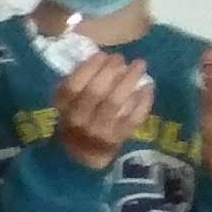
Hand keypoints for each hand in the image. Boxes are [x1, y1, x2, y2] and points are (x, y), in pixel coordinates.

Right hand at [54, 49, 150, 169]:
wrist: (82, 157)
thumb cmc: (75, 122)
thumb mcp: (66, 104)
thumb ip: (77, 85)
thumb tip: (100, 59)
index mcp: (63, 109)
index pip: (73, 86)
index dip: (88, 68)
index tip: (102, 54)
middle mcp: (79, 120)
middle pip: (95, 92)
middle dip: (111, 71)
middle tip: (121, 57)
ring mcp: (99, 131)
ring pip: (115, 103)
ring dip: (129, 80)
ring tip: (139, 65)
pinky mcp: (118, 139)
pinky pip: (132, 118)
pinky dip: (142, 101)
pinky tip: (148, 87)